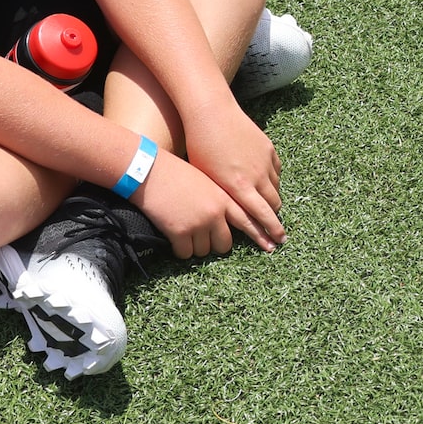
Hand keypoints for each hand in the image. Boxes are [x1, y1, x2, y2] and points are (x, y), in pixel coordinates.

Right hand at [131, 147, 252, 259]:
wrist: (148, 169)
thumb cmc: (174, 172)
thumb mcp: (206, 180)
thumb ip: (219, 199)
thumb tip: (224, 222)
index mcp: (224, 197)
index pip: (250, 219)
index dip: (263, 235)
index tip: (274, 246)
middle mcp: (216, 212)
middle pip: (225, 244)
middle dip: (214, 244)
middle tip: (202, 237)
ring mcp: (198, 223)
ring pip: (204, 251)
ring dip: (194, 246)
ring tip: (182, 229)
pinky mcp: (180, 232)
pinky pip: (185, 254)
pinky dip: (179, 249)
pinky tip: (172, 237)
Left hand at [184, 105, 283, 250]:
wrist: (211, 112)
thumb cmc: (200, 146)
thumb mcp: (207, 177)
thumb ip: (222, 196)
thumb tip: (228, 213)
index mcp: (239, 187)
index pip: (261, 216)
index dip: (271, 231)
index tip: (277, 242)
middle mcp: (256, 176)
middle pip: (273, 204)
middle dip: (275, 218)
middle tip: (275, 229)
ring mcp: (264, 161)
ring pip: (276, 188)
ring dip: (273, 199)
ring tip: (267, 205)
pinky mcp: (268, 148)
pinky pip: (276, 170)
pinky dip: (272, 179)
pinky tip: (265, 181)